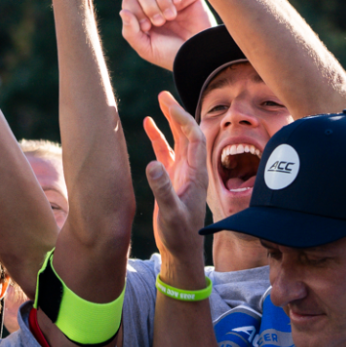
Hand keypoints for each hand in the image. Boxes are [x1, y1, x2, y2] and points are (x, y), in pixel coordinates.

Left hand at [120, 0, 216, 69]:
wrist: (199, 55)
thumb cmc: (172, 55)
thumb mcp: (146, 48)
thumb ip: (130, 32)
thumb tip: (123, 11)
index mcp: (143, 15)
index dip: (135, 10)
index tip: (147, 27)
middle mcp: (156, 4)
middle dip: (149, 6)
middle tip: (159, 22)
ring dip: (162, 0)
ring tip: (171, 16)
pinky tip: (178, 1)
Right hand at [143, 91, 209, 278]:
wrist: (181, 251)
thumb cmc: (178, 235)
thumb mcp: (170, 213)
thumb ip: (162, 189)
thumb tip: (152, 164)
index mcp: (196, 174)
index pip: (194, 138)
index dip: (184, 120)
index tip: (169, 107)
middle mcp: (191, 169)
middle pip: (188, 134)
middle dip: (177, 113)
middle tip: (163, 95)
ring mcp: (181, 173)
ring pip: (178, 140)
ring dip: (170, 121)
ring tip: (160, 101)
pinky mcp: (171, 179)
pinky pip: (166, 152)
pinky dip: (159, 137)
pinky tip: (149, 124)